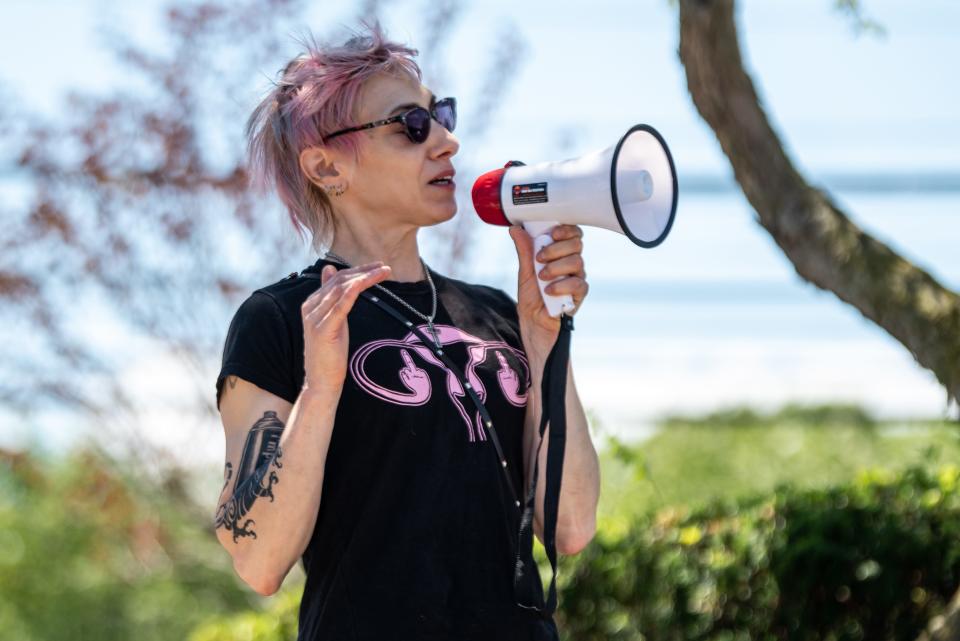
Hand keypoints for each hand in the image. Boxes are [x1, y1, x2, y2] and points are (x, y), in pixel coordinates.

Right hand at [301, 261, 392, 394]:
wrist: (321, 381)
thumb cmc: (329, 354)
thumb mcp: (332, 321)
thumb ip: (331, 298)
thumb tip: (329, 269)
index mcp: (311, 304)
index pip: (336, 279)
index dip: (357, 270)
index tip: (377, 266)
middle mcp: (310, 307)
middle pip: (340, 281)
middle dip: (364, 271)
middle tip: (384, 266)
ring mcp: (315, 318)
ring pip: (342, 289)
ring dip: (365, 277)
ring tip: (384, 272)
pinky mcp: (323, 329)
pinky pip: (342, 304)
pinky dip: (355, 290)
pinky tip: (367, 282)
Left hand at [508, 223, 588, 359]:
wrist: (533, 323)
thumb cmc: (531, 297)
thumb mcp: (524, 272)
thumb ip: (524, 250)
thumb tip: (515, 229)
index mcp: (561, 254)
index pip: (573, 233)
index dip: (566, 229)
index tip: (552, 233)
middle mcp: (572, 264)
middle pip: (576, 244)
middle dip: (556, 248)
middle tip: (539, 258)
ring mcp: (577, 278)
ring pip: (577, 262)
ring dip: (556, 267)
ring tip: (542, 277)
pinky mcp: (579, 294)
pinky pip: (578, 284)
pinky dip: (561, 285)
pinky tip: (549, 291)